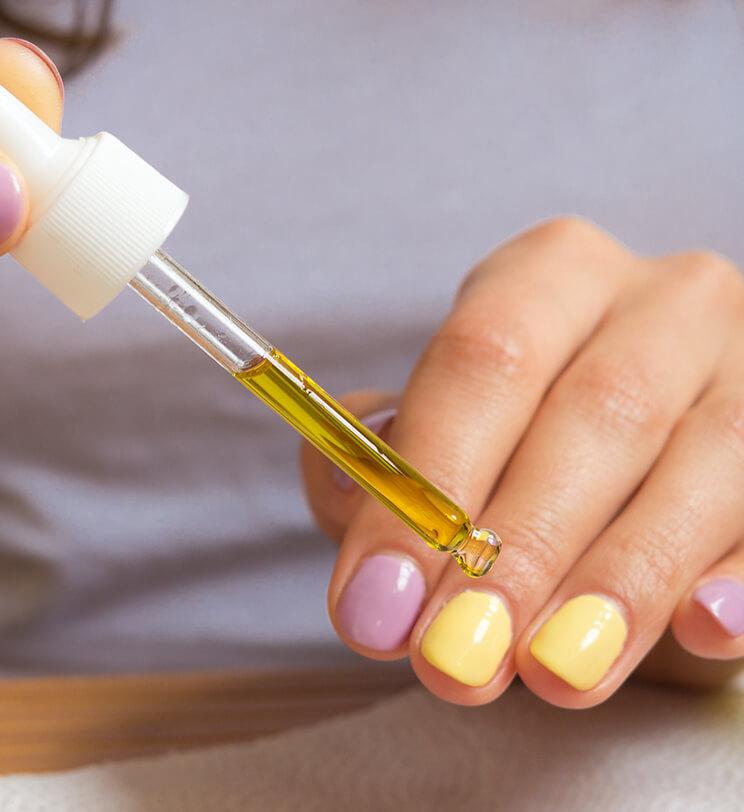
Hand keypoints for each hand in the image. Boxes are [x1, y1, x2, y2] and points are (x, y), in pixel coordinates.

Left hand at [301, 217, 743, 706]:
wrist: (638, 444)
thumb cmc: (516, 438)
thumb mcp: (437, 432)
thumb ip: (378, 461)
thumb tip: (351, 491)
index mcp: (549, 274)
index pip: (480, 359)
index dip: (426, 483)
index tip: (376, 604)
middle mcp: (663, 302)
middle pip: (594, 414)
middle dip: (516, 551)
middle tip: (454, 658)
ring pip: (701, 466)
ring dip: (617, 581)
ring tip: (550, 672)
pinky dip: (741, 579)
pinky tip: (701, 630)